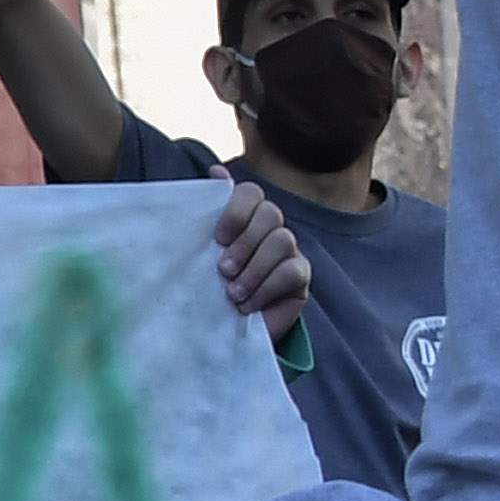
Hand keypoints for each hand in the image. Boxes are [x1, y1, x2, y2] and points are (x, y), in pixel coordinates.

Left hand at [210, 188, 308, 328]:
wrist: (223, 328)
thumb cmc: (210, 286)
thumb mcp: (199, 254)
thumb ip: (204, 215)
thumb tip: (216, 172)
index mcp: (244, 216)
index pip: (250, 193)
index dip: (236, 211)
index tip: (216, 238)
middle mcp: (269, 227)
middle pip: (270, 214)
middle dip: (245, 242)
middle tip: (223, 270)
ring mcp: (289, 250)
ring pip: (283, 240)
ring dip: (254, 269)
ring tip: (232, 293)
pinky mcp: (300, 275)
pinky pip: (292, 271)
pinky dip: (266, 288)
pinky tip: (248, 304)